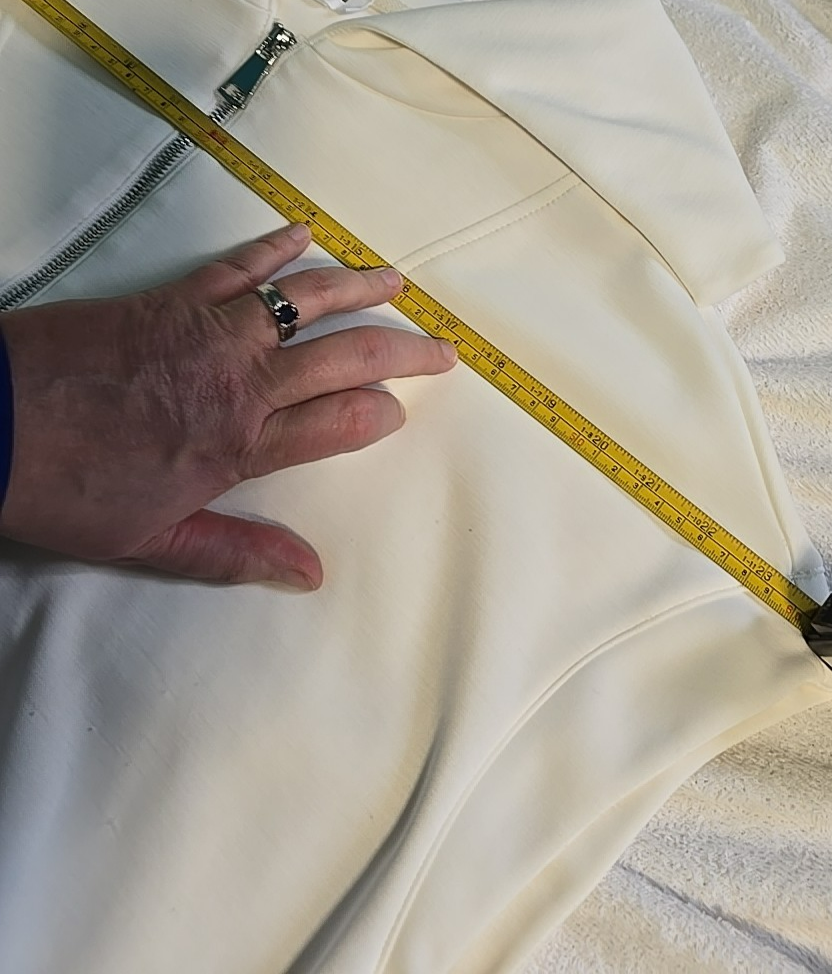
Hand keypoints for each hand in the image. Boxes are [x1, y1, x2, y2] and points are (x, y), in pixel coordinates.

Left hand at [0, 223, 456, 588]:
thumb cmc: (69, 488)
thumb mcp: (153, 543)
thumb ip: (238, 553)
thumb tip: (311, 572)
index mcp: (240, 444)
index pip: (340, 421)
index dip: (380, 413)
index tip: (399, 411)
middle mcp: (241, 381)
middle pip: (344, 357)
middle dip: (403, 352)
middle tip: (441, 351)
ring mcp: (210, 332)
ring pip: (306, 302)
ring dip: (360, 290)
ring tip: (399, 284)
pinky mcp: (174, 299)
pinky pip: (239, 266)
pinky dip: (276, 248)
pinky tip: (305, 233)